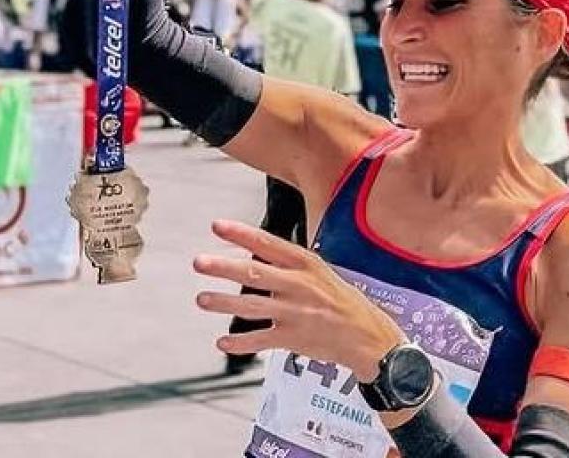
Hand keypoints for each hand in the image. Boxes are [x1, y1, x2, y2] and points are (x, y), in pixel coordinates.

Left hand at [193, 219, 405, 381]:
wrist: (370, 337)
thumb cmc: (343, 302)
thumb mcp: (323, 273)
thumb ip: (292, 265)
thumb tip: (256, 253)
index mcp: (307, 264)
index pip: (268, 244)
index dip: (241, 234)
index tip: (217, 226)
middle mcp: (300, 285)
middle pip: (254, 274)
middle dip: (223, 267)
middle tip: (199, 262)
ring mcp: (296, 313)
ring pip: (252, 307)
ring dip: (223, 303)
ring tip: (202, 299)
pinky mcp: (295, 338)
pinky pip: (260, 340)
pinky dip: (240, 343)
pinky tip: (222, 343)